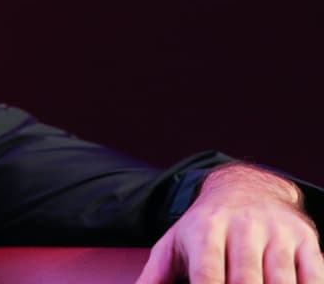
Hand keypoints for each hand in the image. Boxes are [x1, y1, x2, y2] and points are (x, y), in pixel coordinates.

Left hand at [136, 164, 322, 283]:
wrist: (246, 188)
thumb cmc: (204, 226)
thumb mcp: (174, 244)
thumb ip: (155, 276)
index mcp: (206, 229)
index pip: (208, 273)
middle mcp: (243, 227)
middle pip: (246, 281)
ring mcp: (276, 232)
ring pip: (280, 281)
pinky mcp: (305, 240)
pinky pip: (311, 275)